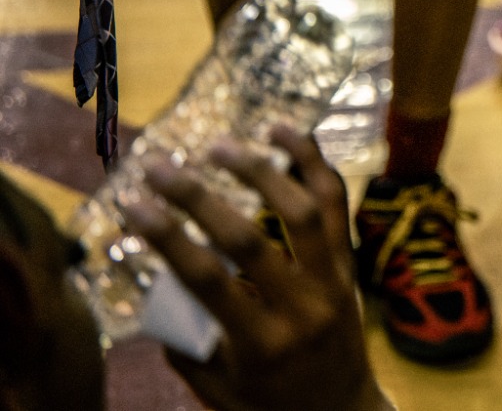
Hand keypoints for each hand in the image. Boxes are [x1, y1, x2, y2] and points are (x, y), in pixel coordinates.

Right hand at [123, 128, 390, 410]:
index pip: (207, 280)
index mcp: (261, 343)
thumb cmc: (268, 403)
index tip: (132, 204)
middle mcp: (301, 307)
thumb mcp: (217, 386)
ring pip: (305, 211)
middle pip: (249, 238)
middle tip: (162, 165)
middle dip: (200, 197)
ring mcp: (333, 281)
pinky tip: (287, 134)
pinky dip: (315, 165)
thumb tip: (154, 279)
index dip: (167, 237)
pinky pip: (337, 206)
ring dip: (263, 170)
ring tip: (223, 144)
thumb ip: (185, 338)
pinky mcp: (351, 264)